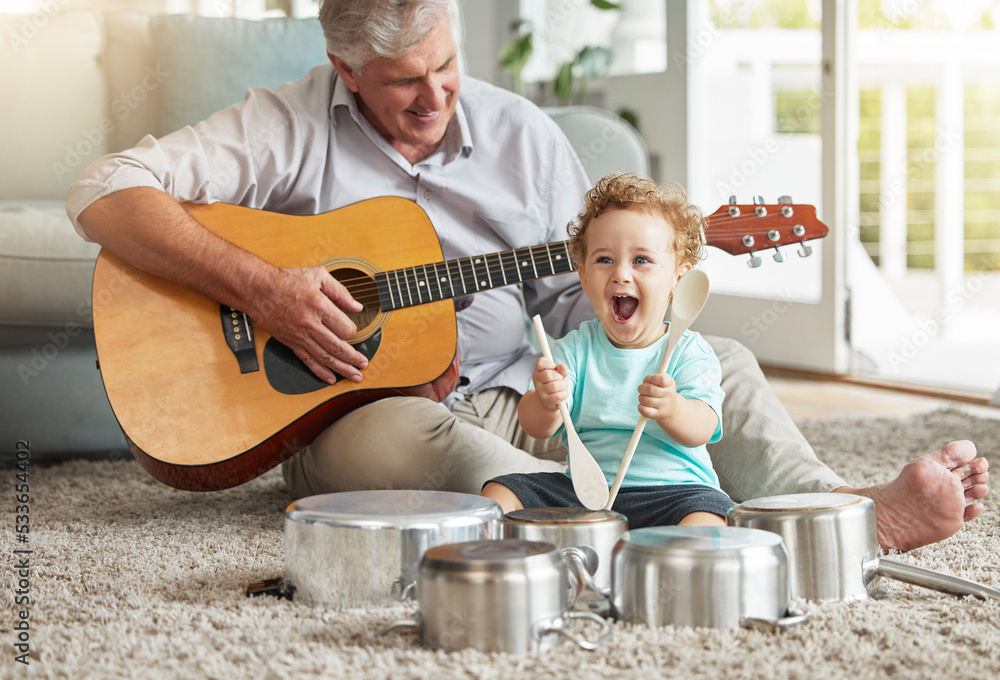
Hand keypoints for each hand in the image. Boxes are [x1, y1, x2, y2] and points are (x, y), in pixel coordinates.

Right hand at [248, 265, 368, 383]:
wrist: (257, 289)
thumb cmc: (286, 280)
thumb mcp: (318, 276)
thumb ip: (340, 291)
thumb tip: (357, 306)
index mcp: (319, 306)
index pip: (345, 328)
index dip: (354, 331)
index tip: (354, 331)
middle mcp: (310, 324)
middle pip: (337, 347)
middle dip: (353, 358)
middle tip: (363, 364)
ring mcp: (299, 335)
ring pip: (325, 357)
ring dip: (342, 369)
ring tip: (354, 375)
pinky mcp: (291, 342)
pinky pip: (308, 361)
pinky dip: (320, 372)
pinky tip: (330, 378)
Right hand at [532, 357, 568, 411]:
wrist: (550, 401)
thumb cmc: (556, 383)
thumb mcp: (560, 374)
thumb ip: (562, 369)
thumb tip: (562, 366)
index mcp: (538, 371)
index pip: (540, 362)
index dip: (550, 364)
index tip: (554, 368)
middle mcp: (536, 380)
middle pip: (548, 375)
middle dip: (559, 376)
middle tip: (561, 379)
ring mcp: (540, 391)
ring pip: (554, 386)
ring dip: (563, 386)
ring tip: (562, 387)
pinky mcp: (545, 401)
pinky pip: (558, 396)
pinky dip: (564, 394)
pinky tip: (563, 393)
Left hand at [637, 373, 678, 420]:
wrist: (670, 407)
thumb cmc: (660, 390)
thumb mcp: (659, 381)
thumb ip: (651, 378)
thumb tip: (644, 385)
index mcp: (669, 383)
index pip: (662, 379)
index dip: (652, 378)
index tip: (651, 381)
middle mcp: (669, 394)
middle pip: (649, 389)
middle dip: (641, 388)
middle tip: (642, 389)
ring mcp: (665, 405)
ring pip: (645, 400)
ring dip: (641, 397)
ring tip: (644, 397)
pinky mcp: (659, 414)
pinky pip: (645, 411)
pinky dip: (640, 407)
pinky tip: (643, 405)